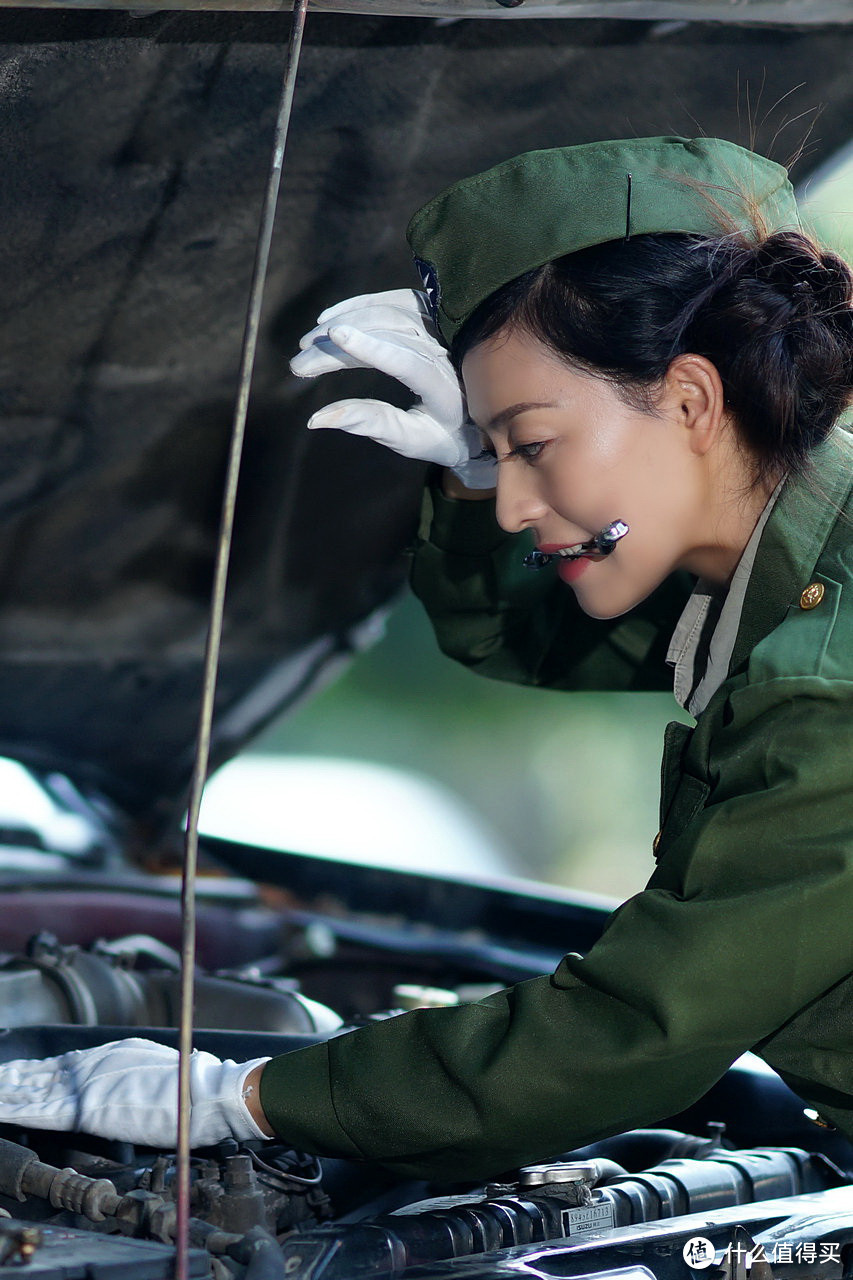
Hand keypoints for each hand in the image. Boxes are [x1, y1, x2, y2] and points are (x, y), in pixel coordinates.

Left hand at [0, 1038, 271, 1147]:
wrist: (201, 1093)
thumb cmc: (188, 1086)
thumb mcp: (154, 1066)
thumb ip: (130, 1072)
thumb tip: (121, 1081)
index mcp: (110, 1053)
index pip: (66, 1063)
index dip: (40, 1070)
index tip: (22, 1073)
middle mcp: (93, 1064)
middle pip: (44, 1073)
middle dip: (17, 1078)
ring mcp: (87, 1085)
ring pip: (35, 1090)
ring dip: (9, 1092)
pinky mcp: (85, 1109)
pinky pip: (40, 1112)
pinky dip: (16, 1110)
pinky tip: (2, 1110)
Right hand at [290, 289, 496, 489]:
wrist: (479, 417)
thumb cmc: (443, 436)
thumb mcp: (408, 440)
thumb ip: (368, 424)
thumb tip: (315, 419)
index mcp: (446, 388)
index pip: (407, 361)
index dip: (371, 347)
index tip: (335, 336)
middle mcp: (448, 350)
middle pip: (388, 334)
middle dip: (338, 346)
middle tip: (299, 364)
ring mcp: (443, 328)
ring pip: (389, 311)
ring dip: (344, 321)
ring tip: (309, 342)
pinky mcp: (435, 314)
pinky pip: (396, 300)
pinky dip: (360, 305)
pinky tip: (331, 317)